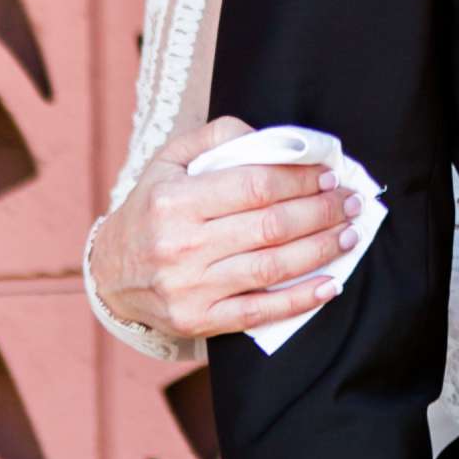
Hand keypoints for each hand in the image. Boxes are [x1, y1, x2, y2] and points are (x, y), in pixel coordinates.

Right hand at [89, 115, 363, 341]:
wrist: (108, 273)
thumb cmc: (150, 209)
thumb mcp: (168, 161)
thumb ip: (217, 138)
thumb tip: (273, 139)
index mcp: (174, 201)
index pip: (254, 185)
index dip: (300, 180)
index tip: (329, 176)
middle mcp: (181, 245)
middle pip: (271, 226)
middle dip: (321, 212)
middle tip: (350, 203)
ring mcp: (190, 288)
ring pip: (272, 267)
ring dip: (320, 250)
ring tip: (348, 235)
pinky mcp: (200, 320)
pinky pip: (259, 312)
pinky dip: (300, 300)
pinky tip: (330, 285)